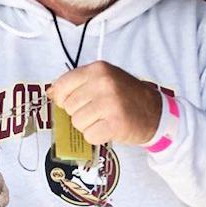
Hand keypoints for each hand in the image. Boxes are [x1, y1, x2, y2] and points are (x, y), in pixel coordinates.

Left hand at [47, 61, 161, 144]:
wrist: (155, 112)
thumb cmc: (126, 97)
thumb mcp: (103, 80)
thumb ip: (76, 84)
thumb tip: (50, 92)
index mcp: (97, 69)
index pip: (61, 86)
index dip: (63, 99)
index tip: (75, 103)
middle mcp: (103, 83)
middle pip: (68, 107)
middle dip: (80, 114)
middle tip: (99, 112)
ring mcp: (110, 102)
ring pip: (77, 123)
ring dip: (89, 126)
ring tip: (104, 119)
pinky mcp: (115, 122)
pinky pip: (89, 135)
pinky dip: (97, 137)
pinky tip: (109, 129)